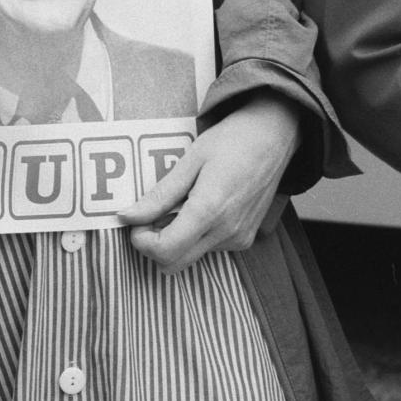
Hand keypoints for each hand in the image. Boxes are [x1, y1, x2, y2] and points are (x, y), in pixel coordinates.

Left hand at [121, 94, 300, 269]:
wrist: (274, 136)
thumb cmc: (231, 140)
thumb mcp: (189, 160)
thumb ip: (159, 194)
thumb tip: (127, 216)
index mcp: (209, 209)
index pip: (165, 251)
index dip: (141, 241)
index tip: (135, 220)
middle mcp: (226, 231)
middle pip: (174, 263)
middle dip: (152, 245)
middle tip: (149, 216)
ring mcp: (238, 238)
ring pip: (190, 257)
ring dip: (174, 240)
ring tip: (178, 203)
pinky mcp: (245, 239)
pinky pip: (208, 249)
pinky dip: (194, 236)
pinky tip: (198, 206)